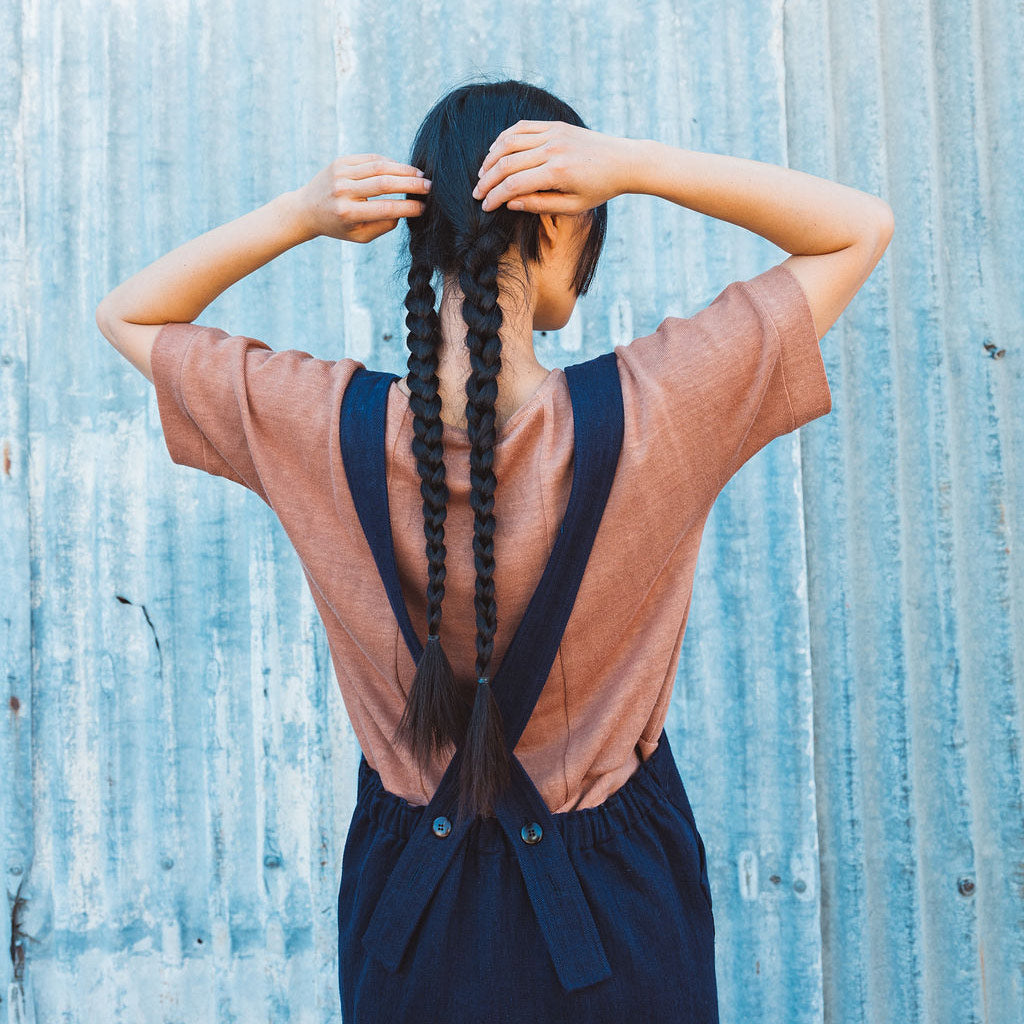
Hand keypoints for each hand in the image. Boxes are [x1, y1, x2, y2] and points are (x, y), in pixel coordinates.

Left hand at [295, 154, 431, 242]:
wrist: (307, 209)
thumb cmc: (338, 226)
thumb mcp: (360, 235)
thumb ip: (384, 225)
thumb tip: (405, 210)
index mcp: (349, 213)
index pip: (386, 208)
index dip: (409, 207)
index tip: (424, 207)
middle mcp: (344, 191)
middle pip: (385, 183)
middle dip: (412, 184)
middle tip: (430, 187)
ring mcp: (341, 173)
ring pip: (380, 166)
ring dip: (404, 170)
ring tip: (421, 175)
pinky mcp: (341, 162)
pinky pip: (371, 159)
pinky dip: (389, 163)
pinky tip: (402, 169)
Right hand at [472, 120, 628, 214]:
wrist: (623, 161)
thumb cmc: (599, 189)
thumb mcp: (572, 207)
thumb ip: (540, 205)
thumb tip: (510, 203)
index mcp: (557, 173)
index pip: (514, 185)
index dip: (495, 197)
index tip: (484, 207)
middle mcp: (552, 149)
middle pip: (506, 163)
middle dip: (487, 180)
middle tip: (477, 194)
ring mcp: (553, 133)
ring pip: (509, 141)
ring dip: (491, 158)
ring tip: (482, 174)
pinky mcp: (555, 125)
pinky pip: (521, 128)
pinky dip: (504, 139)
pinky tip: (496, 152)